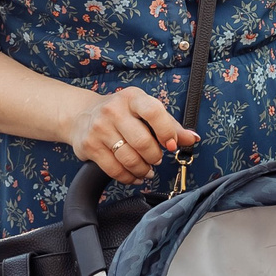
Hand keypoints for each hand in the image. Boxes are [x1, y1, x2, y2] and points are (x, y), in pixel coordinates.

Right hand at [67, 87, 195, 182]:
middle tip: (157, 159)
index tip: (172, 145)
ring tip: (147, 170)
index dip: (167, 131)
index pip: (154, 112)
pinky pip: (114, 169)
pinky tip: (134, 176)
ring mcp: (100, 128)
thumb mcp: (145, 111)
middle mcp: (114, 110)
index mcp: (133, 98)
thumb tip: (192, 138)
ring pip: (128, 158)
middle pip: (142, 141)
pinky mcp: (89, 145)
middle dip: (154, 156)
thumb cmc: (121, 113)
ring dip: (143, 169)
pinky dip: (128, 177)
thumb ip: (169, 124)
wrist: (82, 115)